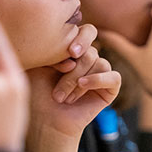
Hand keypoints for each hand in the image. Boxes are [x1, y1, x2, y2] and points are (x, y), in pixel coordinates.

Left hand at [27, 26, 120, 141]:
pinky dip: (98, 80)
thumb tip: (72, 50)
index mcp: (74, 49)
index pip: (87, 31)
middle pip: (90, 51)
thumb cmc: (37, 93)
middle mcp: (89, 59)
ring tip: (63, 97)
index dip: (80, 38)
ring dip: (78, 80)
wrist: (45, 121)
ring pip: (99, 63)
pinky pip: (114, 76)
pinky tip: (83, 86)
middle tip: (58, 86)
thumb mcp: (39, 64)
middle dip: (72, 70)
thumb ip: (53, 47)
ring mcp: (100, 73)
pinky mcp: (110, 88)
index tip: (69, 53)